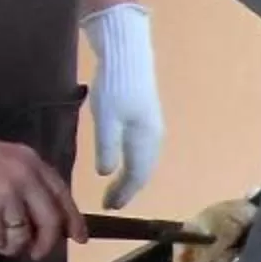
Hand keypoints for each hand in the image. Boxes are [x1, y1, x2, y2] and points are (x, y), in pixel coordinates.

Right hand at [0, 133, 79, 259]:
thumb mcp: (4, 160)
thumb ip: (26, 182)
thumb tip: (40, 219)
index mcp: (32, 163)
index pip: (62, 195)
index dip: (73, 220)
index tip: (78, 238)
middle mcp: (25, 178)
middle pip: (51, 222)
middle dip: (46, 244)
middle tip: (36, 254)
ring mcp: (7, 195)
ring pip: (22, 236)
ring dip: (10, 245)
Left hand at [83, 2, 162, 208]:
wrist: (128, 55)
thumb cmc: (116, 88)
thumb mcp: (106, 120)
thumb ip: (107, 148)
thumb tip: (107, 174)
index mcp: (145, 141)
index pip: (136, 176)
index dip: (123, 193)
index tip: (108, 206)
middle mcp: (154, 138)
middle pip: (143, 171)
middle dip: (128, 189)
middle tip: (110, 202)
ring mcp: (153, 127)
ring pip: (144, 161)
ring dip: (131, 177)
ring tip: (115, 188)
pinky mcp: (148, 117)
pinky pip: (143, 150)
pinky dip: (134, 162)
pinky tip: (122, 161)